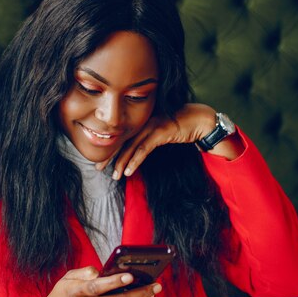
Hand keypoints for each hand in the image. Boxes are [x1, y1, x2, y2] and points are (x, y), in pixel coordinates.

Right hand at [17, 266, 161, 296]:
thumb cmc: (61, 296)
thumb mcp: (66, 278)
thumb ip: (83, 272)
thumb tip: (100, 271)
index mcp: (75, 292)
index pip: (97, 287)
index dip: (115, 282)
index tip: (130, 276)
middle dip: (138, 294)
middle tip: (154, 285)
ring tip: (152, 292)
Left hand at [96, 103, 242, 178]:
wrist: (199, 120)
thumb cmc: (180, 127)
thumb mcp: (160, 132)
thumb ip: (147, 139)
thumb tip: (136, 152)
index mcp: (141, 121)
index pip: (121, 136)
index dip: (110, 148)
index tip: (101, 160)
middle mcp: (143, 122)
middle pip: (122, 140)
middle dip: (110, 155)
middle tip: (98, 168)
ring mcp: (151, 126)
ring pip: (131, 146)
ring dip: (121, 162)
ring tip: (114, 175)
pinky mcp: (160, 132)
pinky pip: (144, 149)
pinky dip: (135, 161)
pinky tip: (129, 171)